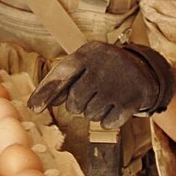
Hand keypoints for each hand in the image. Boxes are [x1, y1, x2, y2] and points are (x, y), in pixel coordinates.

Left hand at [27, 42, 175, 129]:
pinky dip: (108, 119)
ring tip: (102, 98)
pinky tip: (114, 106)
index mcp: (87, 53)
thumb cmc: (101, 68)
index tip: (34, 109)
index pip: (61, 75)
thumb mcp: (82, 64)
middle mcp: (103, 66)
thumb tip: (35, 105)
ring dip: (93, 112)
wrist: (142, 69)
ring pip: (90, 115)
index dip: (45, 92)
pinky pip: (107, 122)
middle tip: (87, 96)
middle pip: (75, 102)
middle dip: (77, 105)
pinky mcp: (132, 100)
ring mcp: (118, 84)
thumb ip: (61, 80)